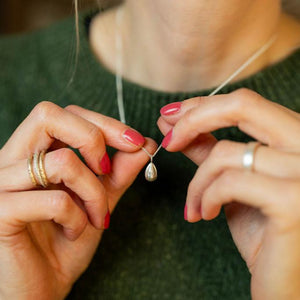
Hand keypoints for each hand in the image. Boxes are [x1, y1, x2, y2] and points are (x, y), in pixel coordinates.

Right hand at [0, 101, 155, 298]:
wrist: (41, 288)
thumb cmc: (67, 241)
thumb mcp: (99, 200)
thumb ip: (119, 171)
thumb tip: (145, 145)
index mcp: (34, 153)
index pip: (66, 114)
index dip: (104, 123)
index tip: (136, 142)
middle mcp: (12, 160)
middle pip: (49, 115)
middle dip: (93, 137)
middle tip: (108, 169)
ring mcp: (2, 184)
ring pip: (62, 161)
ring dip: (93, 191)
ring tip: (96, 216)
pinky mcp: (0, 212)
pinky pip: (53, 200)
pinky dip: (77, 216)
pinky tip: (75, 231)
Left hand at [158, 88, 299, 298]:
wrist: (288, 282)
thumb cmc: (264, 233)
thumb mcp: (234, 185)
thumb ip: (209, 152)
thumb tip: (175, 124)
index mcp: (295, 140)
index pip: (246, 103)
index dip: (203, 104)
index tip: (172, 114)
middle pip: (243, 105)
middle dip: (193, 119)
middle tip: (169, 140)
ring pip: (226, 153)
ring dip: (197, 181)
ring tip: (193, 206)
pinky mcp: (293, 202)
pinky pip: (230, 181)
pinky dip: (206, 196)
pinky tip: (204, 215)